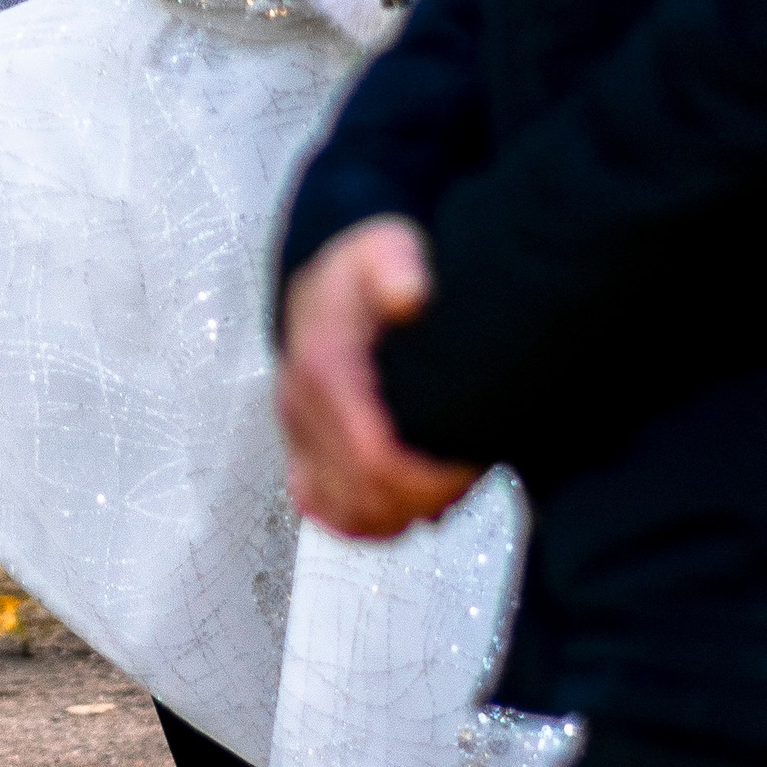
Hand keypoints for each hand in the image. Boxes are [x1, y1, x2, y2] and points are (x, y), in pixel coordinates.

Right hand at [277, 216, 482, 538]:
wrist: (324, 275)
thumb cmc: (364, 267)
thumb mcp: (385, 248)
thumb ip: (396, 268)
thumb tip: (408, 293)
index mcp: (324, 366)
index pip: (371, 455)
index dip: (424, 477)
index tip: (466, 467)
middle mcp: (302, 407)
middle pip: (360, 496)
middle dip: (421, 499)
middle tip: (468, 476)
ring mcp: (299, 433)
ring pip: (343, 511)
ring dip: (398, 513)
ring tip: (445, 492)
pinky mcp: (302, 449)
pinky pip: (322, 507)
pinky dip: (367, 517)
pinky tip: (407, 503)